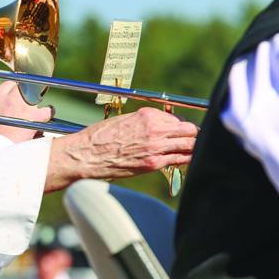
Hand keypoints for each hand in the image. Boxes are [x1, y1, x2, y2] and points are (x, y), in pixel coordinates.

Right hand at [0, 81, 52, 142]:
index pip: (10, 84)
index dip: (14, 89)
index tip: (15, 93)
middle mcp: (12, 98)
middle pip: (24, 86)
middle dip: (26, 91)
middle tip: (27, 99)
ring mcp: (25, 106)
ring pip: (36, 96)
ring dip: (36, 102)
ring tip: (35, 109)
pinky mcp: (35, 116)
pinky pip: (47, 110)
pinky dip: (48, 112)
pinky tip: (47, 115)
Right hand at [46, 107, 197, 190]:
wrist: (86, 155)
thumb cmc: (99, 138)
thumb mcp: (123, 121)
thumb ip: (144, 123)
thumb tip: (159, 127)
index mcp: (147, 115)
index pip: (177, 118)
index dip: (181, 125)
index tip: (182, 130)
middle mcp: (154, 129)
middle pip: (189, 130)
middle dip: (192, 135)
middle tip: (192, 139)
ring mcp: (156, 147)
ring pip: (189, 145)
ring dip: (192, 147)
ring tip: (192, 150)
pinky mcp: (153, 163)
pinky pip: (180, 160)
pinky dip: (186, 159)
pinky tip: (186, 160)